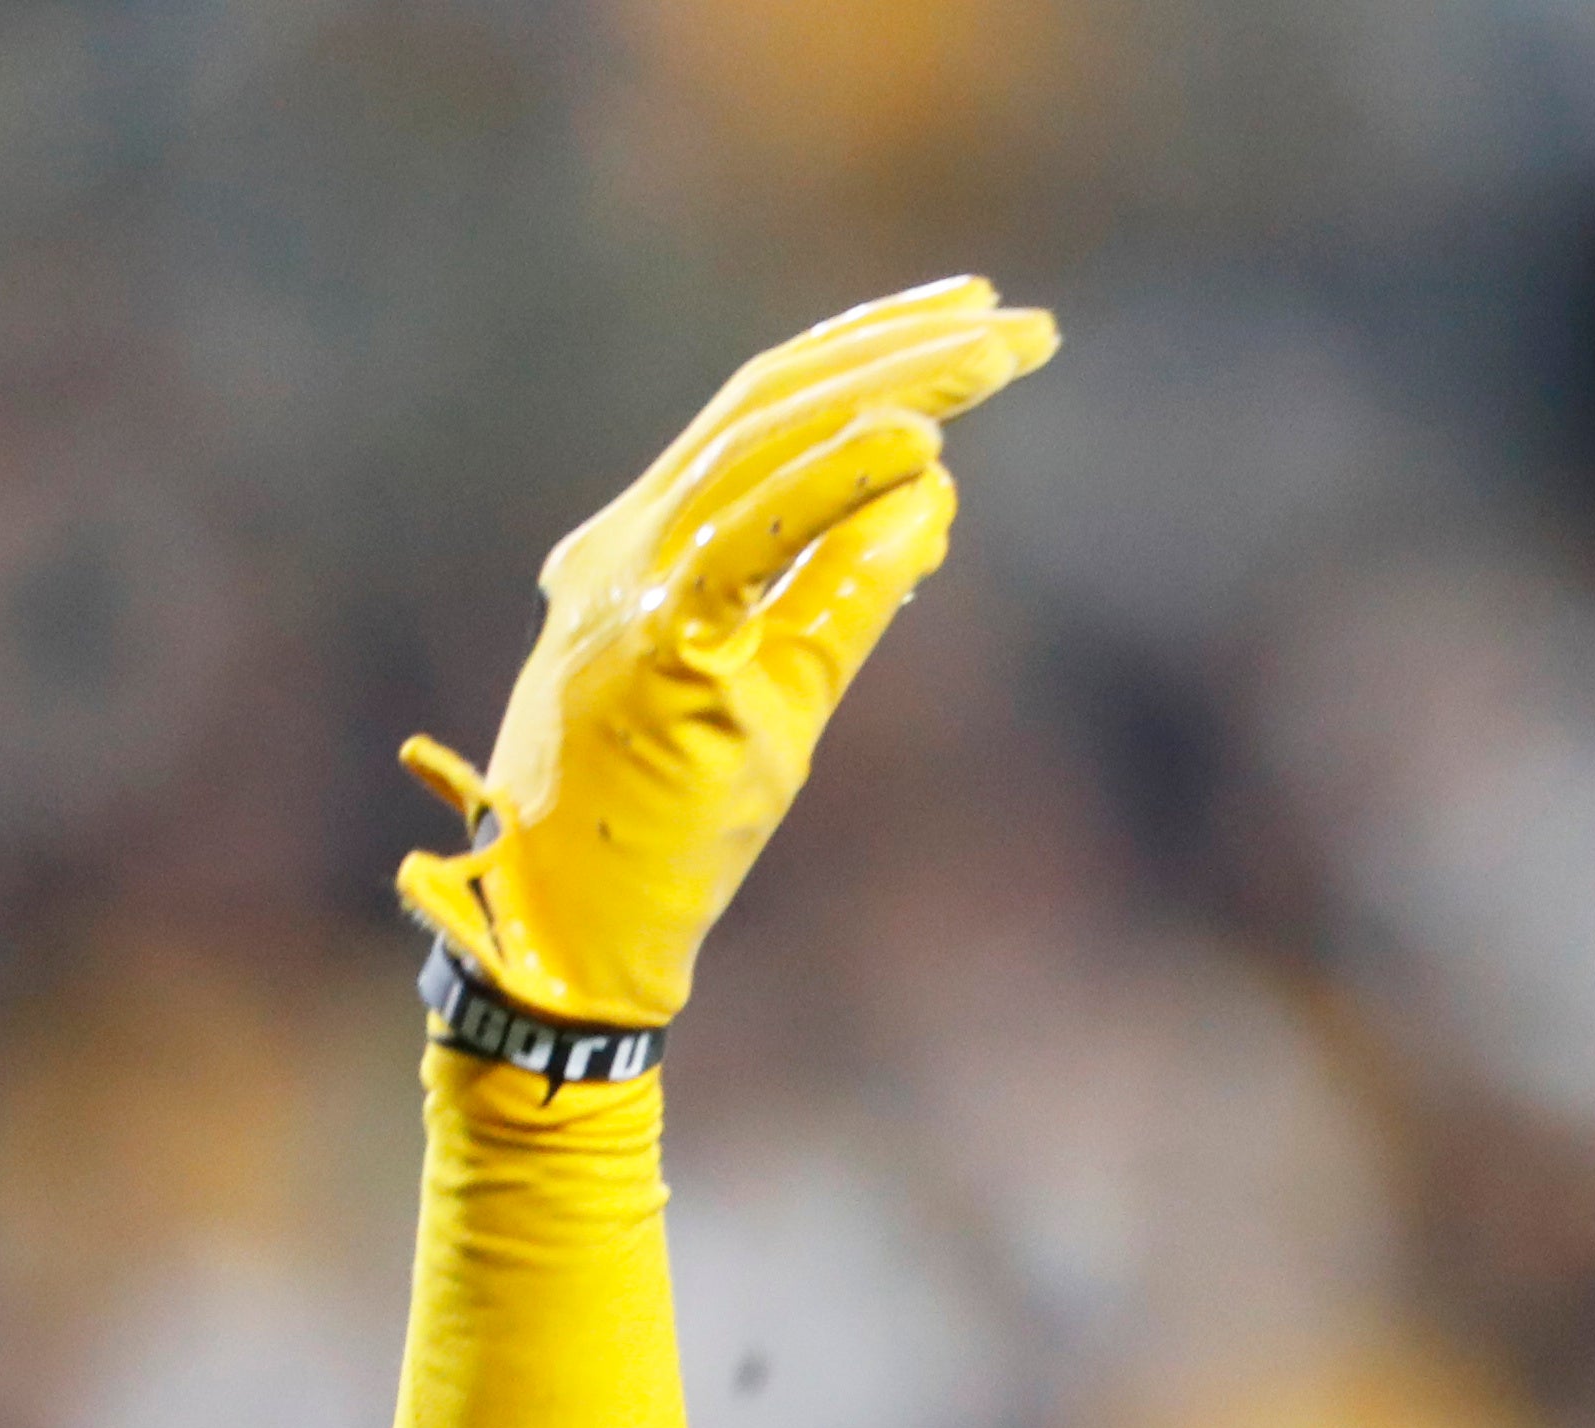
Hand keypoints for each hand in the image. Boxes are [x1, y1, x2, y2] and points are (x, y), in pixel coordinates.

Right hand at [395, 280, 1056, 1030]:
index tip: (972, 324)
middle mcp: (630, 543)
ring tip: (999, 355)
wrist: (573, 937)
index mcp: (647, 544)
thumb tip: (934, 498)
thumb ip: (844, 596)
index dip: (870, 353)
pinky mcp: (650, 643)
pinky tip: (923, 440)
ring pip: (770, 439)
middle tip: (1021, 323)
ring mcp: (630, 585)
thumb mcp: (784, 696)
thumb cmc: (671, 831)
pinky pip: (753, 534)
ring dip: (894, 388)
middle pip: (777, 399)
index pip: (767, 411)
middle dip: (904, 348)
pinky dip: (837, 477)